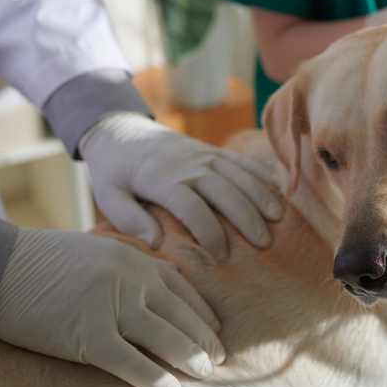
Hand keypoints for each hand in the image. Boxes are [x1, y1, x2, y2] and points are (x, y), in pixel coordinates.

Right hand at [0, 228, 222, 386]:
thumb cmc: (39, 261)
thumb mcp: (95, 252)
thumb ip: (126, 269)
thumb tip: (150, 292)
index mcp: (132, 258)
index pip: (180, 289)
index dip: (201, 312)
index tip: (213, 329)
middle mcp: (130, 279)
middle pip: (180, 314)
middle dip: (204, 337)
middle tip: (219, 357)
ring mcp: (110, 306)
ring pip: (165, 337)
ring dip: (190, 357)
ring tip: (205, 373)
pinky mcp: (88, 335)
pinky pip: (131, 362)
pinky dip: (154, 379)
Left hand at [80, 113, 282, 258]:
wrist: (120, 130)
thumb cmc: (114, 172)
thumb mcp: (107, 195)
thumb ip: (127, 218)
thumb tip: (155, 242)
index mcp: (162, 180)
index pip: (192, 208)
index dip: (209, 233)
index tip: (221, 256)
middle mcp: (188, 165)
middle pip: (224, 190)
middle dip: (246, 217)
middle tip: (264, 243)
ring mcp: (203, 154)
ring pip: (238, 174)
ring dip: (260, 195)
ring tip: (277, 218)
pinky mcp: (212, 150)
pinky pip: (241, 160)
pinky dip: (261, 173)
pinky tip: (279, 188)